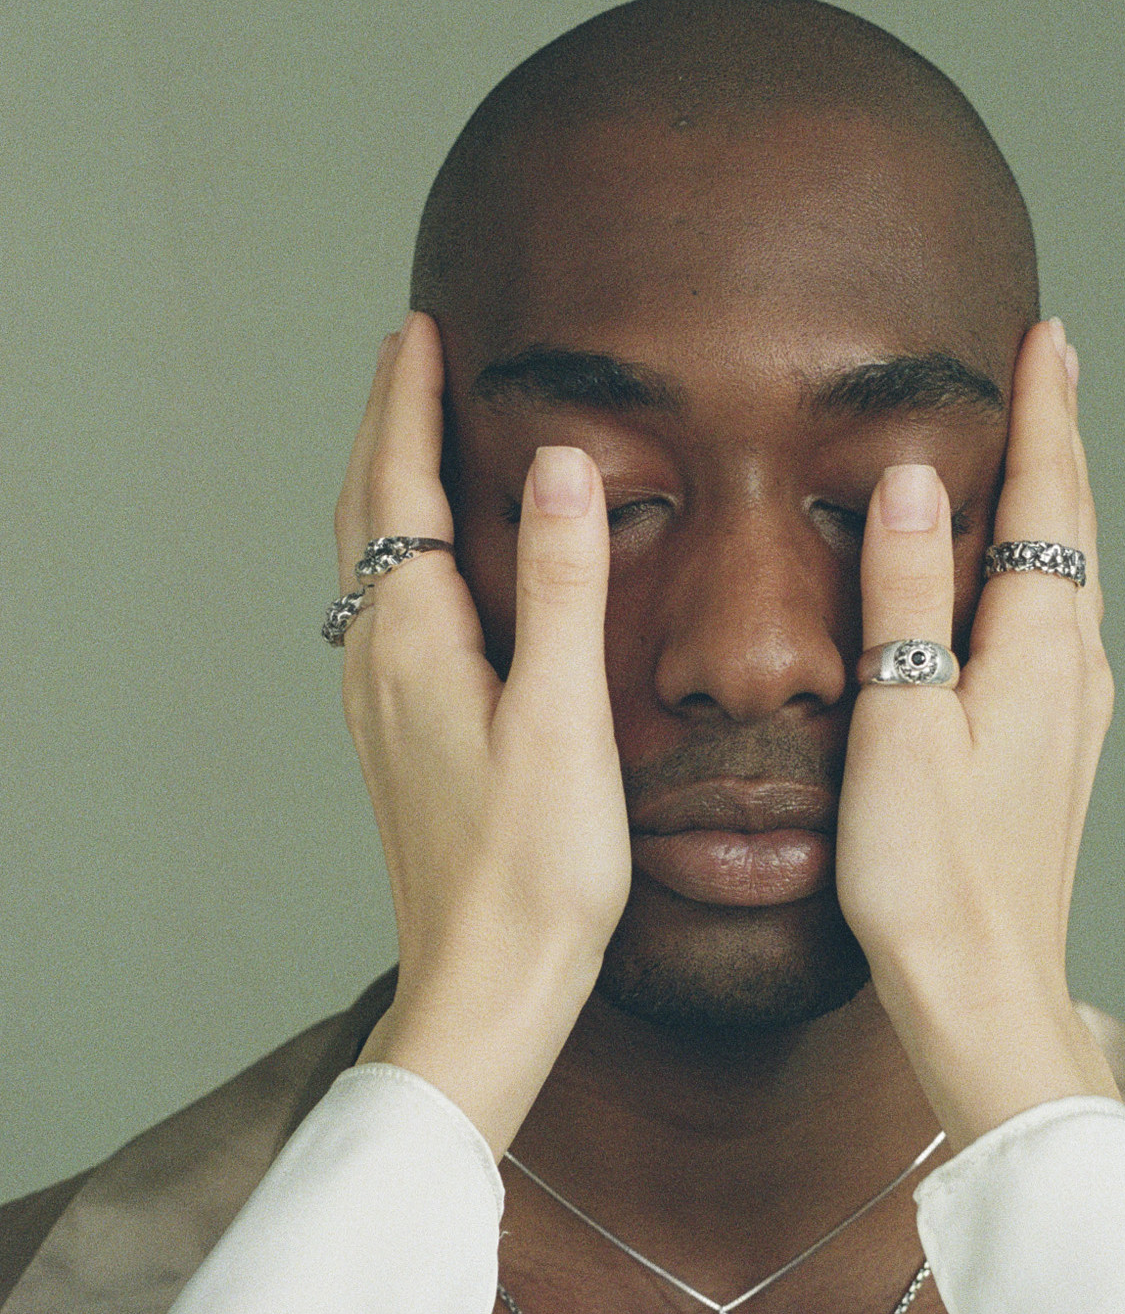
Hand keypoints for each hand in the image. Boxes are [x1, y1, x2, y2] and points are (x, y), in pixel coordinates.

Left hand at [337, 314, 629, 1154]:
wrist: (487, 984)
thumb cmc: (534, 869)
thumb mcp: (565, 719)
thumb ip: (567, 587)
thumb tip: (565, 464)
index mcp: (417, 645)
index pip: (399, 489)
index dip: (408, 403)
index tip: (421, 329)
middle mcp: (381, 663)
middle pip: (367, 514)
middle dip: (384, 425)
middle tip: (410, 354)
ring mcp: (383, 703)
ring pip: (369, 561)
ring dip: (387, 482)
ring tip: (416, 432)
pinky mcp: (404, 735)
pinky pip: (386, 606)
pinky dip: (401, 546)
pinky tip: (434, 562)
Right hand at [836, 317, 1119, 1148]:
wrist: (983, 986)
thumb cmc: (929, 871)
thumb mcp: (900, 722)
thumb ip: (903, 598)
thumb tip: (905, 483)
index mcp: (1038, 651)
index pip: (1048, 501)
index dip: (1045, 415)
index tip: (1045, 340)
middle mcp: (1072, 670)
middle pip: (1073, 527)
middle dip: (1061, 440)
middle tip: (1049, 365)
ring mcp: (1071, 713)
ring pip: (1069, 574)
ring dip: (1055, 500)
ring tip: (1036, 447)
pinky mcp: (1053, 748)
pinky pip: (1057, 622)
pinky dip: (1042, 565)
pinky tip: (1019, 577)